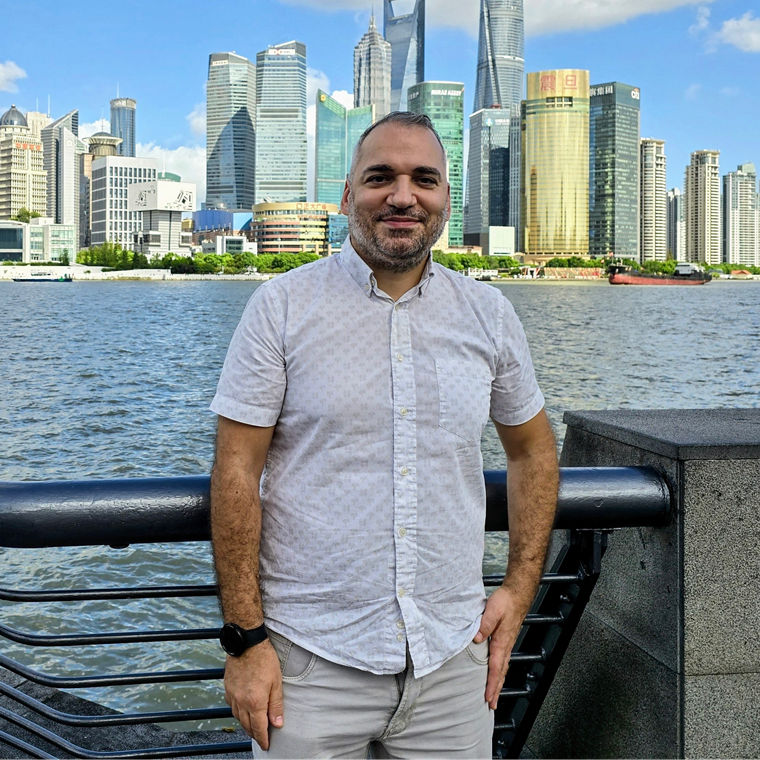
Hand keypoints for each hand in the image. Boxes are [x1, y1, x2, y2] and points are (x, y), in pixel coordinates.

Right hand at [223, 640, 282, 749]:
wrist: (246, 643)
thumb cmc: (264, 660)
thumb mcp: (276, 682)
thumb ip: (276, 705)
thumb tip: (277, 724)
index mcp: (255, 702)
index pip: (259, 728)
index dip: (263, 739)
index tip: (266, 745)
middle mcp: (241, 702)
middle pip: (247, 725)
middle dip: (254, 734)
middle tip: (261, 738)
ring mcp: (232, 695)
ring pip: (237, 717)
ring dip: (245, 724)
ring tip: (253, 727)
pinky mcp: (227, 688)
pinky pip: (231, 706)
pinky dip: (238, 712)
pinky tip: (243, 710)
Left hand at [473, 586, 526, 709]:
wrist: (517, 594)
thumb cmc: (505, 601)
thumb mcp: (492, 610)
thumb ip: (484, 625)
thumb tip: (476, 639)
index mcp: (501, 642)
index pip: (495, 668)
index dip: (491, 684)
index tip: (488, 697)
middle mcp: (506, 646)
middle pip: (500, 673)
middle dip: (496, 690)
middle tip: (491, 705)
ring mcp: (507, 644)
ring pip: (502, 668)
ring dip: (498, 683)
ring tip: (494, 695)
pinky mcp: (506, 640)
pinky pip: (503, 661)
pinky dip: (499, 672)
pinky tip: (497, 673)